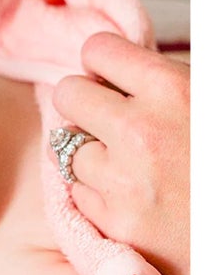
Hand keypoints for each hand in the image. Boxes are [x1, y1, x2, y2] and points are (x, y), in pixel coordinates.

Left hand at [52, 32, 189, 274]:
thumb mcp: (208, 101)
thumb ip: (164, 84)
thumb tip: (116, 70)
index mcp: (172, 90)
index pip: (97, 50)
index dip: (103, 63)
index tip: (111, 78)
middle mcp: (141, 131)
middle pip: (68, 94)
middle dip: (84, 103)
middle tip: (107, 119)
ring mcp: (124, 182)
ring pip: (68, 149)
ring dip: (94, 156)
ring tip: (133, 168)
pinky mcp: (116, 225)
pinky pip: (79, 194)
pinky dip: (99, 195)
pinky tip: (134, 199)